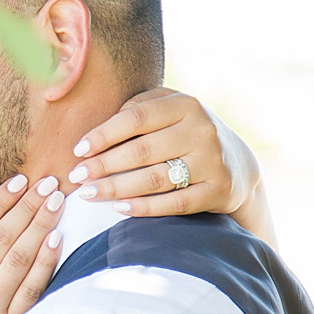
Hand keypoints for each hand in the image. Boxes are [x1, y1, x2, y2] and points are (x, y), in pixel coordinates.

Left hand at [69, 88, 274, 244]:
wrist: (237, 164)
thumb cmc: (186, 134)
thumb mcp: (169, 111)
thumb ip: (137, 110)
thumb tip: (94, 132)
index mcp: (186, 105)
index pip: (136, 118)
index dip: (103, 135)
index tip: (78, 151)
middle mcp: (202, 130)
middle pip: (141, 151)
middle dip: (102, 165)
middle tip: (76, 177)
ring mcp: (211, 161)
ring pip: (154, 178)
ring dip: (116, 188)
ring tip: (89, 194)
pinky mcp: (217, 190)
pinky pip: (174, 203)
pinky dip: (144, 208)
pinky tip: (119, 208)